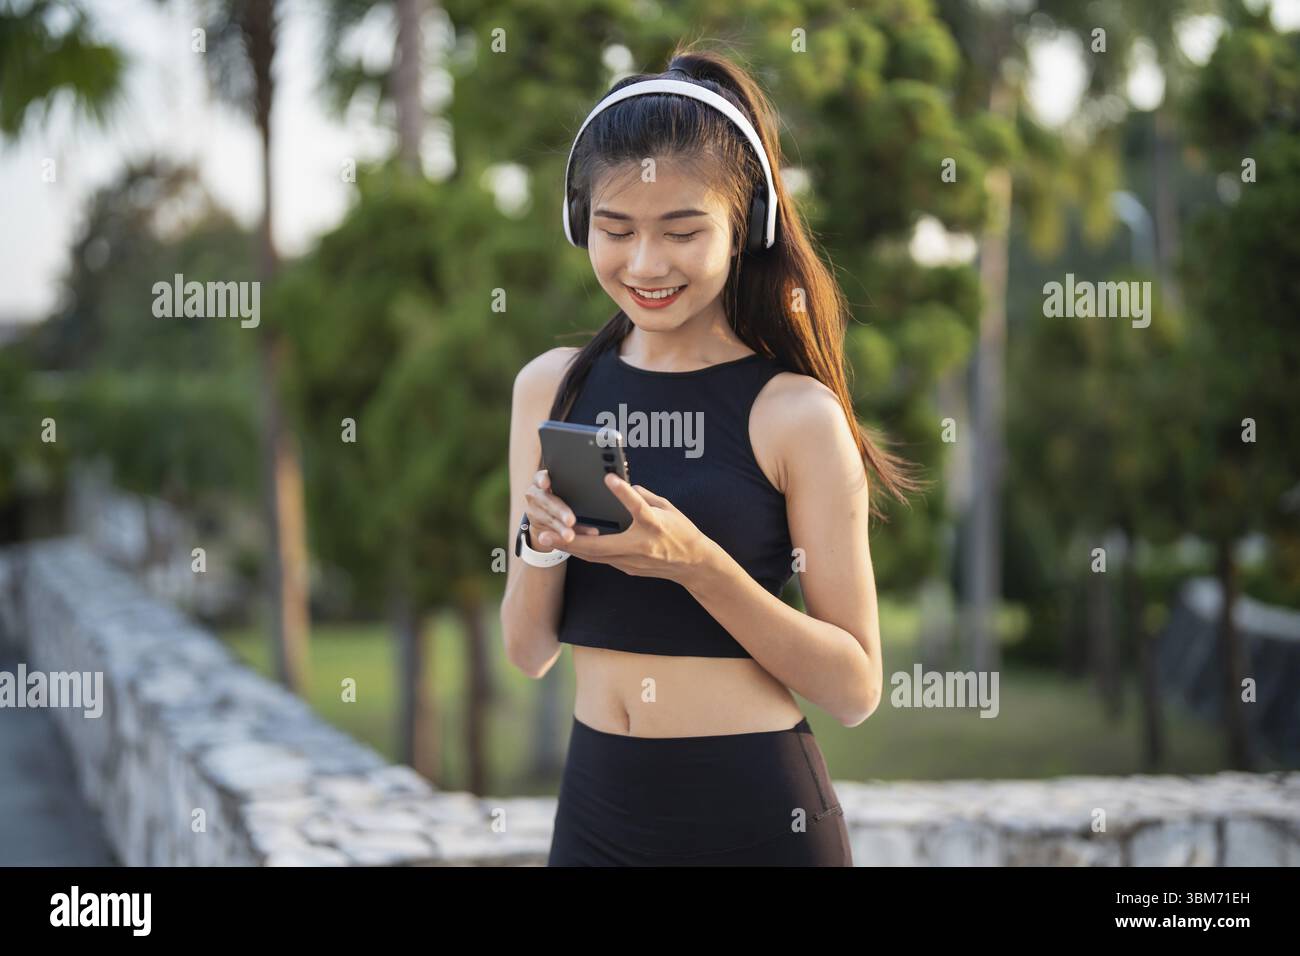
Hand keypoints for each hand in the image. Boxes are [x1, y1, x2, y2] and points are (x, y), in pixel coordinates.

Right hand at [525, 469, 600, 552]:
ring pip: (548, 520)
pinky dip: (560, 536)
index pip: (540, 477)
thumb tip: (615, 486)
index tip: (547, 484)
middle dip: (560, 512)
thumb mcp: (568, 489)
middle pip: (547, 501)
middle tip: (571, 521)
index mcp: (542, 481)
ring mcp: (533, 511)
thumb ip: (580, 487)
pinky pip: (550, 533)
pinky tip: (571, 540)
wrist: (546, 515)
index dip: (542, 480)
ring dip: (560, 529)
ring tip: (571, 536)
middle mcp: (535, 495)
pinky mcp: (536, 526)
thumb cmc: (564, 497)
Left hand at [553, 472, 714, 584]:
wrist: (693, 564)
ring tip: (547, 539)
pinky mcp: (628, 568)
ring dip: (570, 548)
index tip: (609, 477)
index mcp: (655, 525)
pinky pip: (601, 559)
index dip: (624, 493)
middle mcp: (641, 545)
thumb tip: (625, 487)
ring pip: (595, 556)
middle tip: (546, 534)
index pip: (638, 508)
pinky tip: (568, 543)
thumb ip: (644, 496)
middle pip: (601, 545)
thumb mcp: (668, 508)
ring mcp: (633, 561)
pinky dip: (584, 550)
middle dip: (571, 540)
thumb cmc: (681, 531)